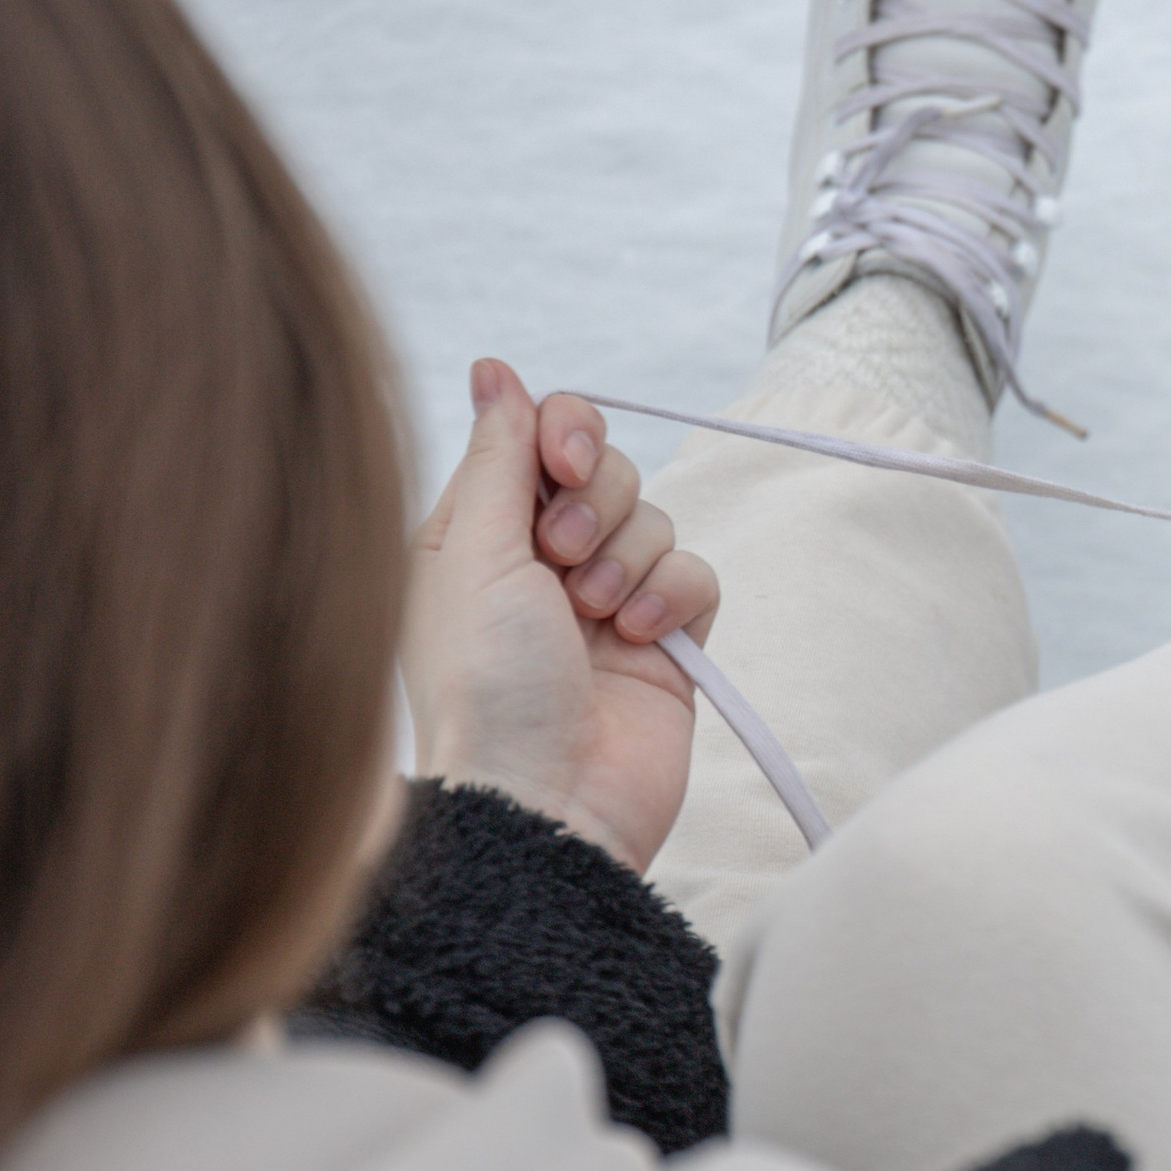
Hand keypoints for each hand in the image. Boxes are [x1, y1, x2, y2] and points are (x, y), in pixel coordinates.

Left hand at [401, 361, 720, 871]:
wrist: (548, 800)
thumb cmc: (487, 687)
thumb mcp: (474, 552)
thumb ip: (499, 456)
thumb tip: (495, 369)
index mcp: (481, 532)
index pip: (541, 434)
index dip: (565, 435)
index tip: (564, 466)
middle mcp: (542, 561)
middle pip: (606, 468)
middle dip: (597, 504)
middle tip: (563, 561)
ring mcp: (606, 602)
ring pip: (655, 519)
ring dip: (628, 560)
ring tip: (595, 619)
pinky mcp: (665, 642)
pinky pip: (696, 576)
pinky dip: (673, 598)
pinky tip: (639, 640)